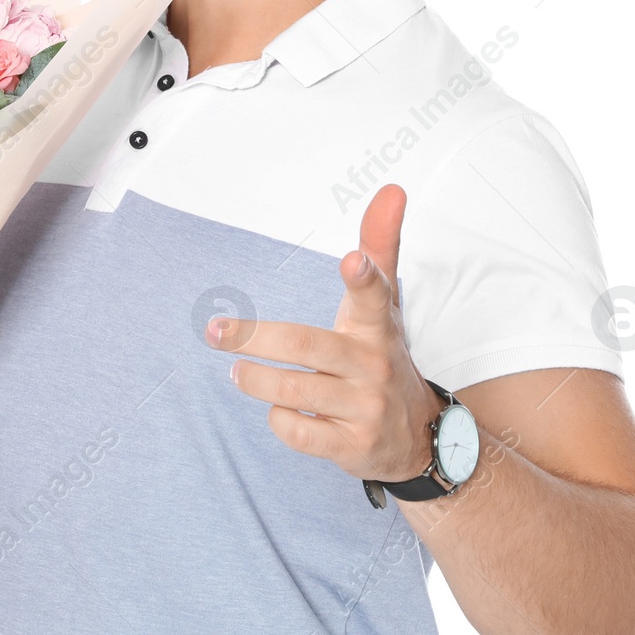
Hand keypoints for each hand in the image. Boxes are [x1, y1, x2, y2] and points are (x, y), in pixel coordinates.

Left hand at [210, 184, 444, 483]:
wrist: (418, 439)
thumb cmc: (382, 358)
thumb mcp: (383, 306)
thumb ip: (379, 248)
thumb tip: (391, 188)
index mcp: (377, 326)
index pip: (375, 294)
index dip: (364, 276)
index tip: (351, 260)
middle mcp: (374, 365)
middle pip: (305, 346)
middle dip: (253, 338)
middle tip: (216, 331)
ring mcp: (365, 408)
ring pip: (293, 392)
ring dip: (255, 380)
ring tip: (238, 371)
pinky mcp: (352, 447)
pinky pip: (298, 432)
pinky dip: (278, 420)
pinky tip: (280, 410)